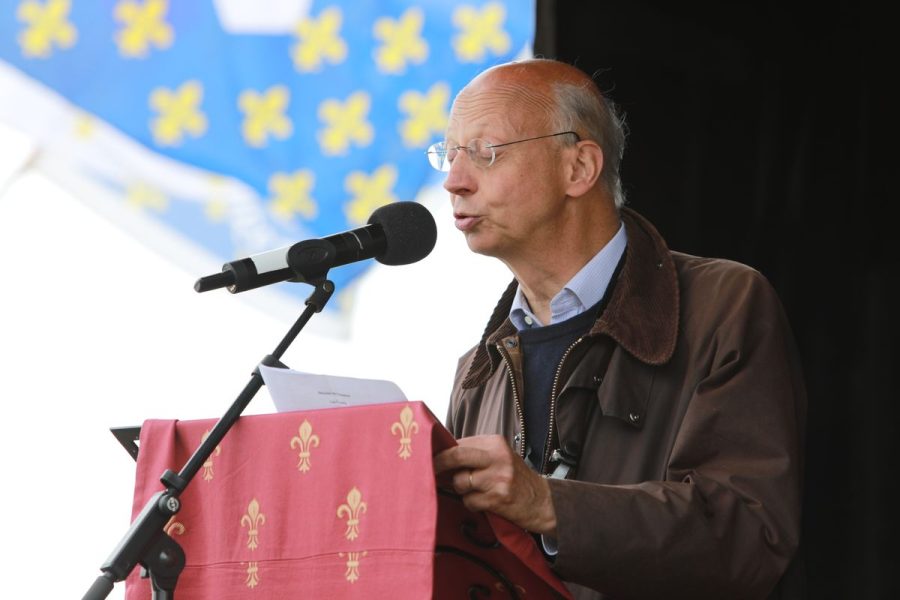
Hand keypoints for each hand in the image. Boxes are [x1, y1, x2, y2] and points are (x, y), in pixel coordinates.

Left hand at [433, 434, 556, 535]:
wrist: (543, 502)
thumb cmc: (515, 479)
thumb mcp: (499, 458)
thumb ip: (474, 454)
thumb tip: (441, 456)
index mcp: (495, 443)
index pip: (460, 443)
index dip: (442, 452)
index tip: (430, 458)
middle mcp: (497, 457)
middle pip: (456, 456)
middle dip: (438, 464)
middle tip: (430, 470)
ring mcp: (498, 478)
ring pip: (460, 482)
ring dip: (462, 490)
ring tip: (476, 491)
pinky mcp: (497, 498)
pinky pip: (469, 501)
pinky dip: (472, 504)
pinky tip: (485, 502)